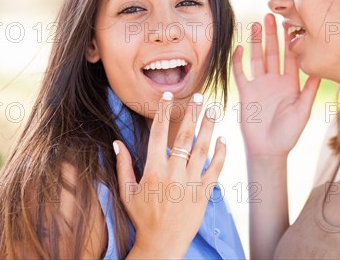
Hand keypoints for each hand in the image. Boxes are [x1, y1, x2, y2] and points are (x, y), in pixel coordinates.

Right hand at [114, 92, 225, 258]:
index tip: (169, 96)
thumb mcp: (127, 192)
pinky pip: (216, 168)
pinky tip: (223, 139)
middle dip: (193, 113)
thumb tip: (116, 142)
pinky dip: (221, 153)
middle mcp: (173, 172)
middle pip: (184, 135)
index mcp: (153, 169)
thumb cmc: (142, 218)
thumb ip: (122, 165)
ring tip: (215, 109)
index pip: (159, 133)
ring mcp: (190, 182)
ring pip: (202, 148)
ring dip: (209, 126)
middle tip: (200, 96)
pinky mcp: (204, 193)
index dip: (164, 112)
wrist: (162, 244)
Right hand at [232, 14, 319, 157]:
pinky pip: (241, 73)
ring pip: (257, 58)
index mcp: (290, 83)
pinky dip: (239, 61)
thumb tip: (320, 68)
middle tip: (270, 14)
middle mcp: (274, 81)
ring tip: (256, 24)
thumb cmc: (289, 133)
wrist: (269, 150)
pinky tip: (240, 48)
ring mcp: (259, 85)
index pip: (290, 57)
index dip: (289, 40)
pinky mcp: (246, 92)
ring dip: (256, 42)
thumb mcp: (303, 110)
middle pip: (273, 53)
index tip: (289, 22)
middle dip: (272, 34)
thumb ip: (309, 89)